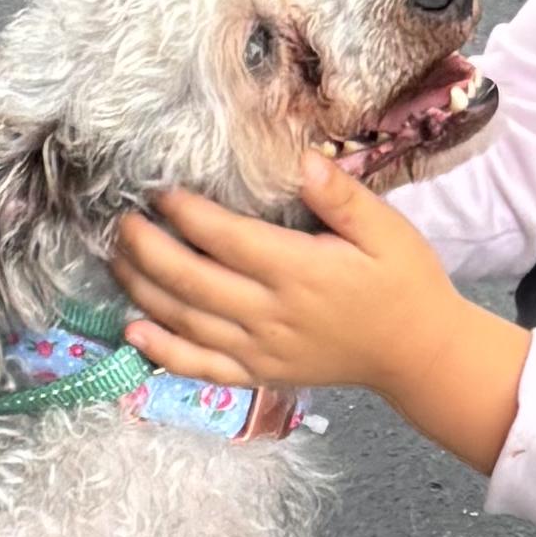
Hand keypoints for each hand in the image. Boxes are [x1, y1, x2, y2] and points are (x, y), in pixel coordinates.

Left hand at [110, 161, 530, 478]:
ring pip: (187, 322)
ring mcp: (262, 350)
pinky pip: (202, 367)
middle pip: (191, 281)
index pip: (227, 239)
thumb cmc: (403, 283)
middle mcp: (272, 314)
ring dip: (144, 290)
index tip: (161, 190)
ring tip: (117, 258)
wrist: (417, 353)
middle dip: (148, 248)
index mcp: (300, 272)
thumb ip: (341, 197)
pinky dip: (163, 352)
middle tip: (122, 221)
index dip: (187, 214)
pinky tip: (133, 331)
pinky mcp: (260, 375)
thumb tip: (303, 161)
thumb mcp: (386, 230)